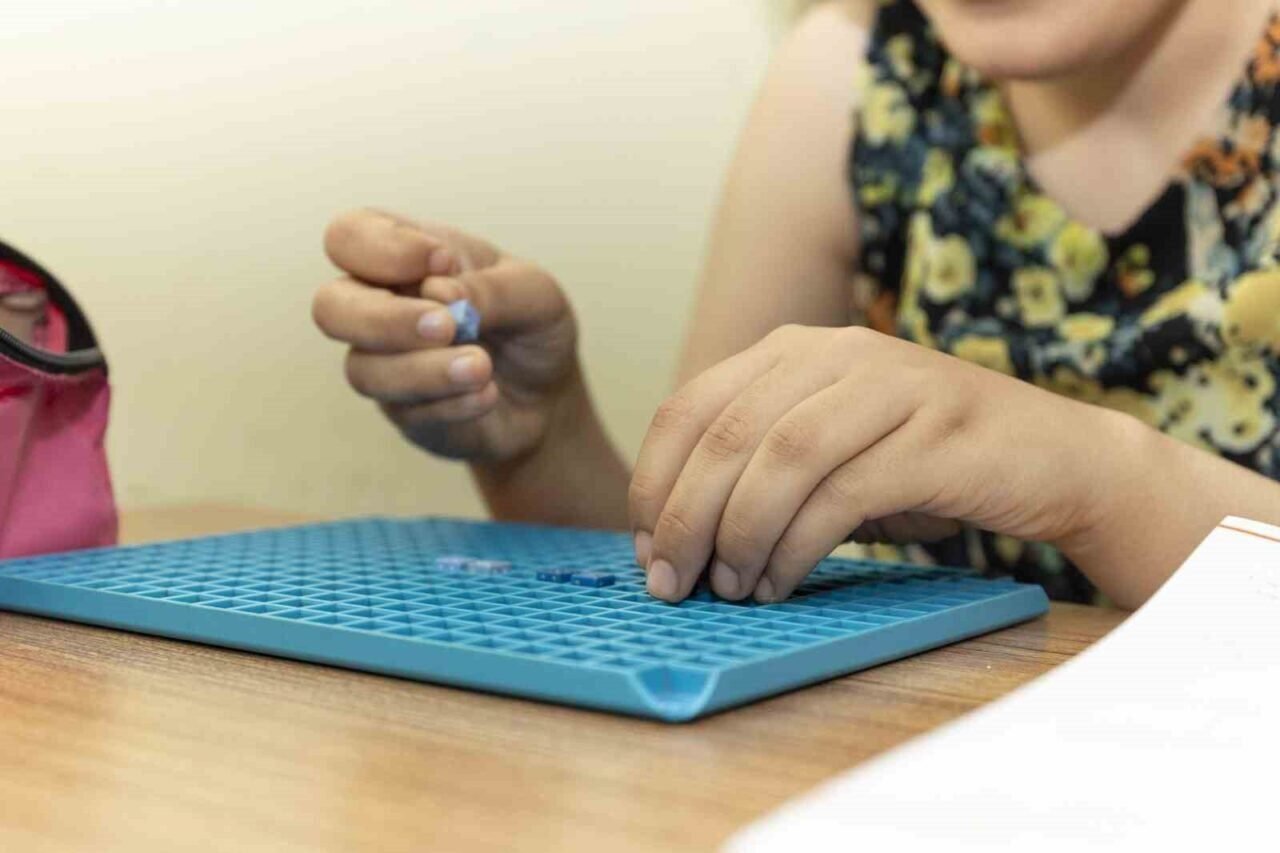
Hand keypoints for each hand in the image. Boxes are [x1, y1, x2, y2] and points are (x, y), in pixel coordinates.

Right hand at [313, 209, 577, 461]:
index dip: (382, 249)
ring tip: (483, 367)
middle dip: (385, 319)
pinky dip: (450, 403)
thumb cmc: (529, 326)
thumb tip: (442, 293)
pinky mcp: (401, 410)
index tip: (443, 261)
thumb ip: (493, 288)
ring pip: (364, 370)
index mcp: (403, 256)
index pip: (350, 236)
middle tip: (447, 325)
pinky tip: (488, 395)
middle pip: (330, 307)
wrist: (547, 395)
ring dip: (426, 369)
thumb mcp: (534, 293)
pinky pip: (405, 411)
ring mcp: (383, 362)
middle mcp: (378, 306)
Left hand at [628, 324, 1118, 602]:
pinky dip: (795, 547)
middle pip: (725, 434)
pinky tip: (779, 583)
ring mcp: (888, 386)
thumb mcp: (826, 451)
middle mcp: (835, 353)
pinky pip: (840, 493)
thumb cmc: (922, 464)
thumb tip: (673, 535)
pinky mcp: (933, 434)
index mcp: (793, 350)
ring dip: (738, 536)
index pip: (689, 407)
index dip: (654, 482)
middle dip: (684, 518)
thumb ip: (756, 470)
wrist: (1054, 458)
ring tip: (728, 589)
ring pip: (779, 459)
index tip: (644, 548)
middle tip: (671, 583)